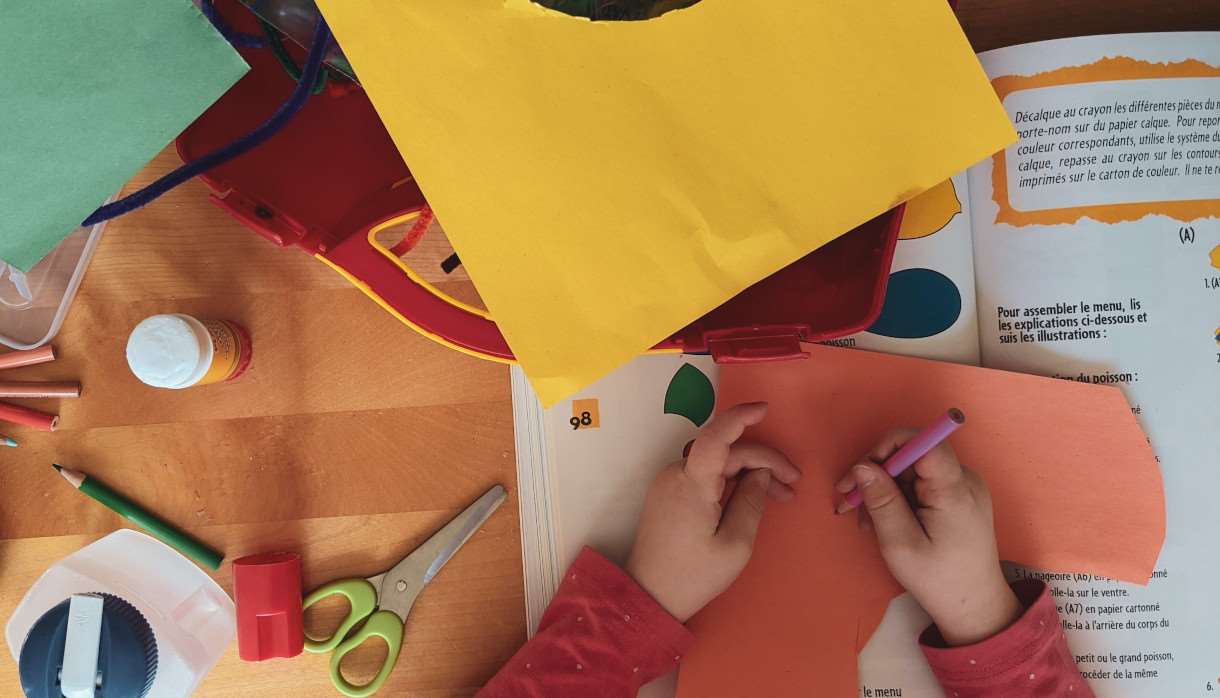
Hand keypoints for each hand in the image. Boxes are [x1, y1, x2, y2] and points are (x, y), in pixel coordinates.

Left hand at [625, 403, 800, 621]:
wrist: (649, 596)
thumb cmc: (693, 575)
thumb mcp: (735, 544)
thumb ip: (751, 502)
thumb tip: (760, 474)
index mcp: (692, 484)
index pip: (716, 436)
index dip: (740, 417)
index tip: (765, 409)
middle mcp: (676, 474)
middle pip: (725, 452)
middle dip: (763, 462)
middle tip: (793, 484)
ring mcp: (669, 483)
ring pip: (717, 463)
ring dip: (749, 472)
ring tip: (780, 495)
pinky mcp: (669, 493)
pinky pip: (705, 475)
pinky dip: (730, 480)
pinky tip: (752, 496)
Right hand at [835, 430, 1021, 645]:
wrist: (974, 605)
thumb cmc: (938, 580)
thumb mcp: (900, 544)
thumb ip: (882, 501)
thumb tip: (861, 466)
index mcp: (954, 489)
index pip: (923, 442)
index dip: (888, 447)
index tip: (862, 472)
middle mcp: (964, 479)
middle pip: (912, 455)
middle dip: (877, 474)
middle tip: (849, 503)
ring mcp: (962, 487)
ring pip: (912, 470)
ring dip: (884, 489)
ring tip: (865, 521)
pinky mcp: (957, 496)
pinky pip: (921, 483)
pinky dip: (898, 497)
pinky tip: (884, 520)